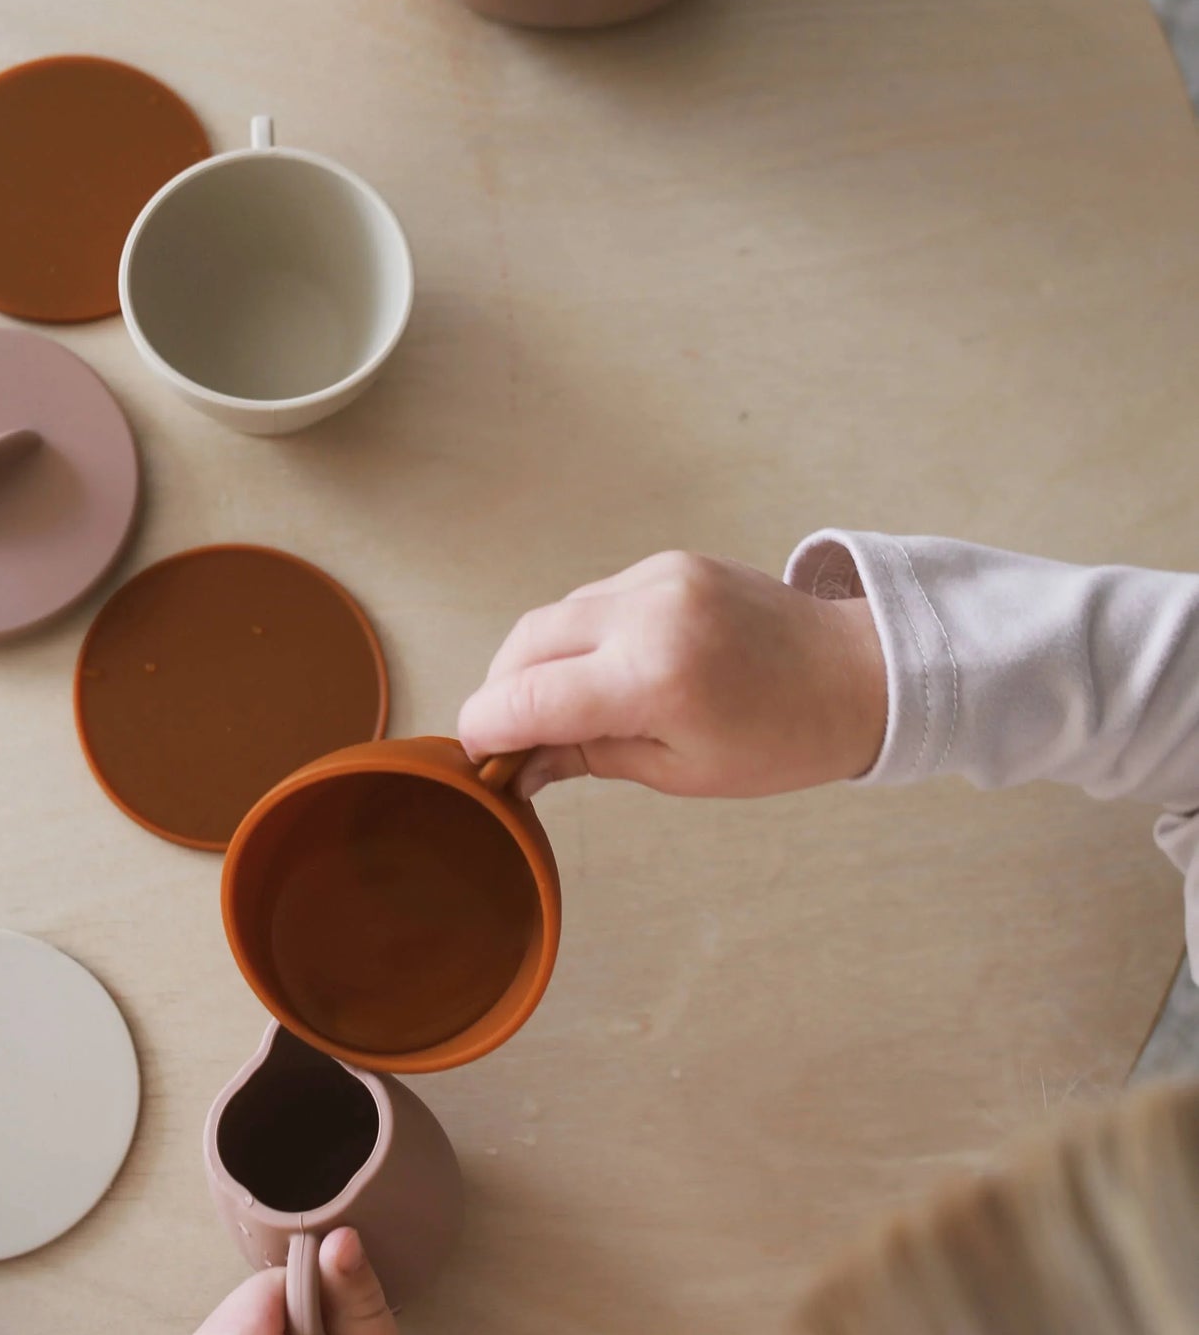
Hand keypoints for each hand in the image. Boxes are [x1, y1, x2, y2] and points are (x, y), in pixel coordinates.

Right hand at [458, 550, 884, 798]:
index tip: (476, 755)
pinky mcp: (667, 563)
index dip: (487, 727)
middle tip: (504, 737)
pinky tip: (595, 673)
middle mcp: (647, 612)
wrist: (858, 672)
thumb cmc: (781, 739)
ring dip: (537, 662)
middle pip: (526, 643)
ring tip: (553, 711)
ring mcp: (657, 577)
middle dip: (502, 691)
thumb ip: (588, 756)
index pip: (529, 696)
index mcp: (654, 677)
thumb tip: (520, 764)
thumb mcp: (680, 771)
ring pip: (555, 615)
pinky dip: (578, 637)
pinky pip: (594, 599)